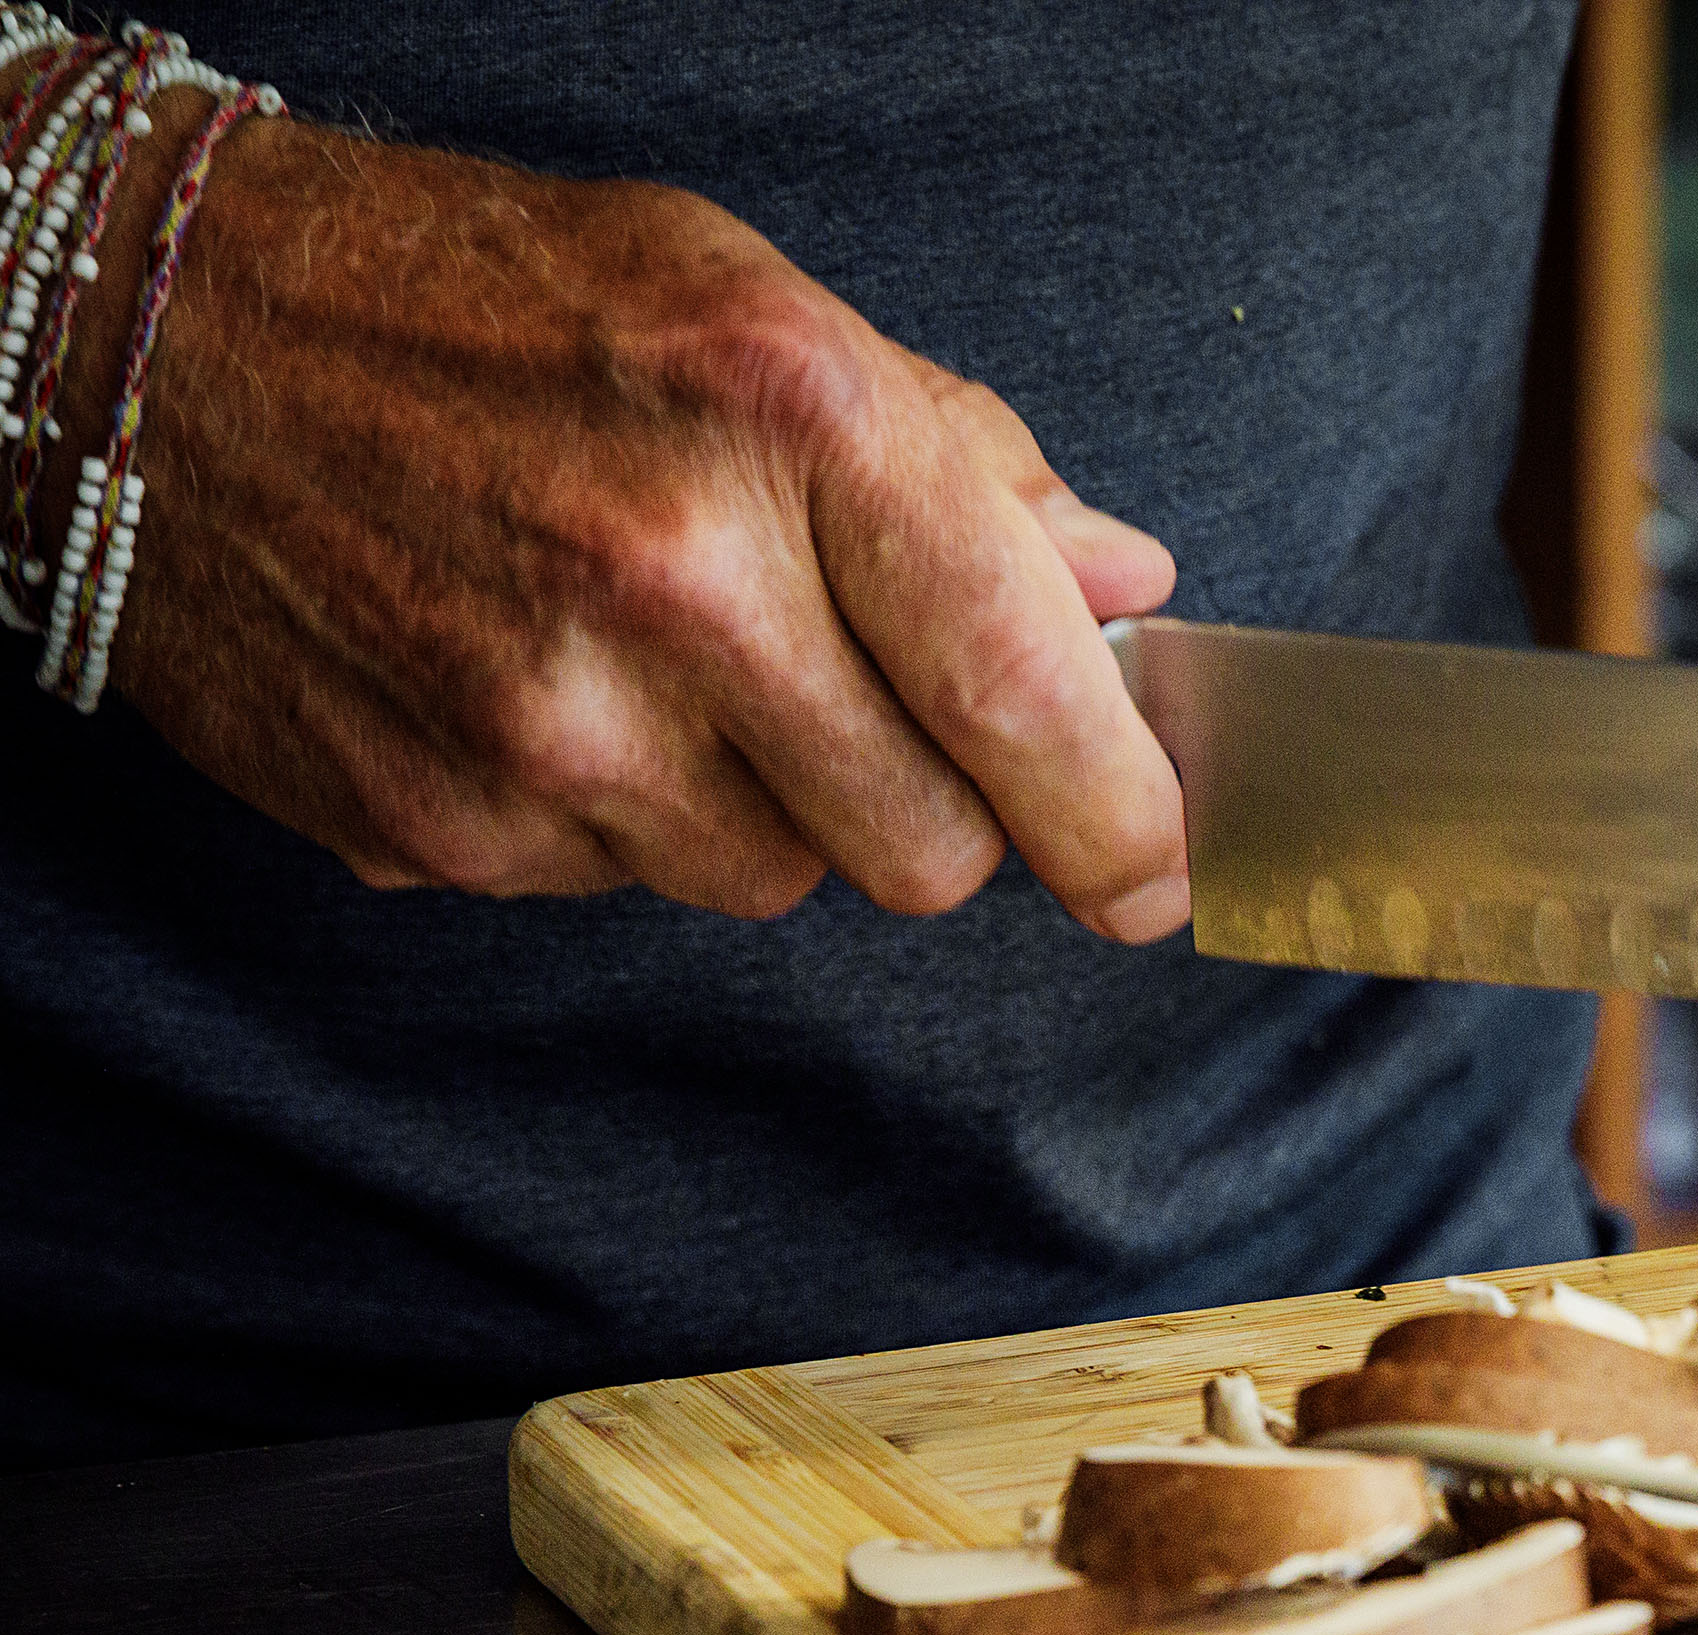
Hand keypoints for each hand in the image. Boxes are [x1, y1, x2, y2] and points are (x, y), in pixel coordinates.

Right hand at [101, 122, 1187, 934]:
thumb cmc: (480, 303)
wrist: (159, 337)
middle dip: (930, 806)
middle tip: (854, 702)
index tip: (1154, 874)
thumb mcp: (749, 301)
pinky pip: (625, 887)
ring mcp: (552, 720)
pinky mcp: (448, 821)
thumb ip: (962, 460)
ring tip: (660, 660)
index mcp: (791, 421)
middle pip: (929, 851)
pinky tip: (545, 686)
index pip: (1029, 696)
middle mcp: (679, 581)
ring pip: (779, 886)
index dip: (1120, 821)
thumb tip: (1121, 588)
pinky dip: (620, 816)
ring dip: (764, 805)